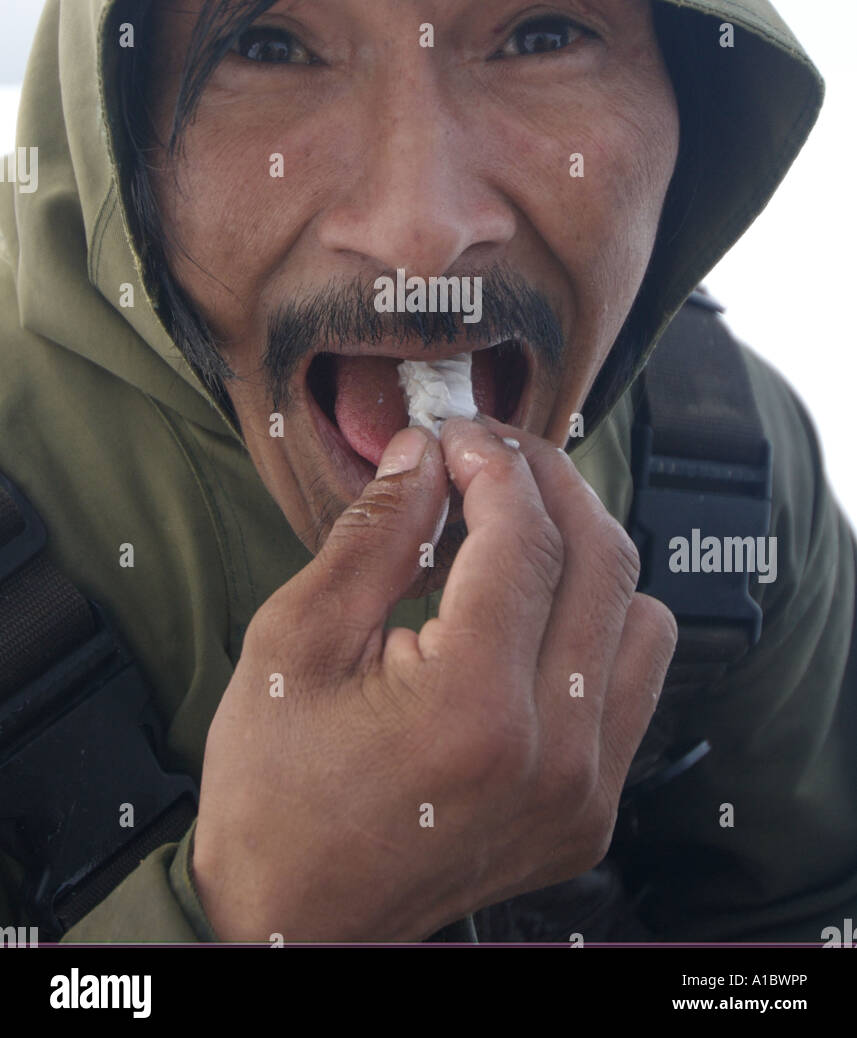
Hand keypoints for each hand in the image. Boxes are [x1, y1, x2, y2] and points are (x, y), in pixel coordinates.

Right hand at [191, 416, 676, 940]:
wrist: (294, 920)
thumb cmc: (273, 792)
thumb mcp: (292, 645)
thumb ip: (373, 537)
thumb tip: (423, 456)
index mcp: (470, 707)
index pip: (524, 537)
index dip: (494, 462)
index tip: (456, 435)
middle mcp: (551, 753)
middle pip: (601, 559)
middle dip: (548, 483)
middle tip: (492, 456)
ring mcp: (583, 791)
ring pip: (639, 614)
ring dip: (584, 551)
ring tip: (515, 530)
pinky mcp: (591, 812)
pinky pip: (635, 682)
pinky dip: (599, 625)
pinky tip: (535, 612)